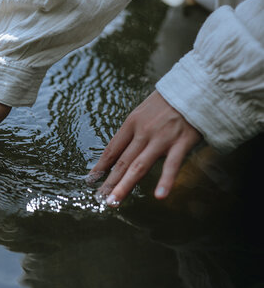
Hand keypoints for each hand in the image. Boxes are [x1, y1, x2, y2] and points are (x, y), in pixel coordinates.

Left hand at [87, 91, 201, 206]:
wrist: (196, 86)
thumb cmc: (170, 99)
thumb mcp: (145, 110)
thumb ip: (136, 129)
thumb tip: (125, 148)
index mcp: (132, 123)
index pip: (112, 149)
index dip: (101, 166)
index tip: (91, 179)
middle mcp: (143, 132)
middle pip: (122, 161)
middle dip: (109, 182)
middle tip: (99, 198)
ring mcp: (161, 138)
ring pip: (139, 166)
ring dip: (125, 186)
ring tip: (114, 201)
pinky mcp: (181, 143)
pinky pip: (171, 165)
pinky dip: (165, 181)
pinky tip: (159, 196)